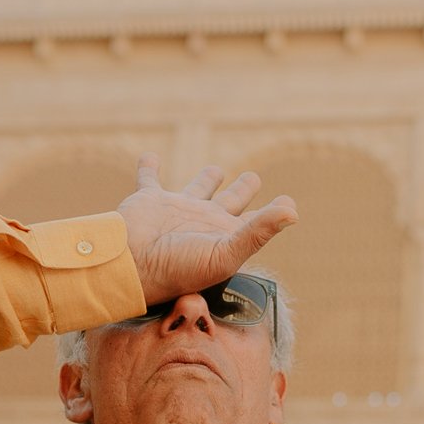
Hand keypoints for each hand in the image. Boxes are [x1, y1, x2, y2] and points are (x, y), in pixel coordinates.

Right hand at [117, 153, 298, 306]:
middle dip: (242, 189)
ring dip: (206, 178)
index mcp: (224, 236)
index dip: (272, 213)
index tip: (287, 202)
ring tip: (216, 170)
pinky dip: (149, 167)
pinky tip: (150, 156)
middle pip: (229, 201)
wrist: (130, 266)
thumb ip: (259, 231)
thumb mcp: (225, 252)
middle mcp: (203, 222)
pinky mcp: (149, 199)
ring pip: (196, 187)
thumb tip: (293, 212)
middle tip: (252, 177)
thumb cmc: (178, 267)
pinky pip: (149, 178)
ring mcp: (176, 210)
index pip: (254, 222)